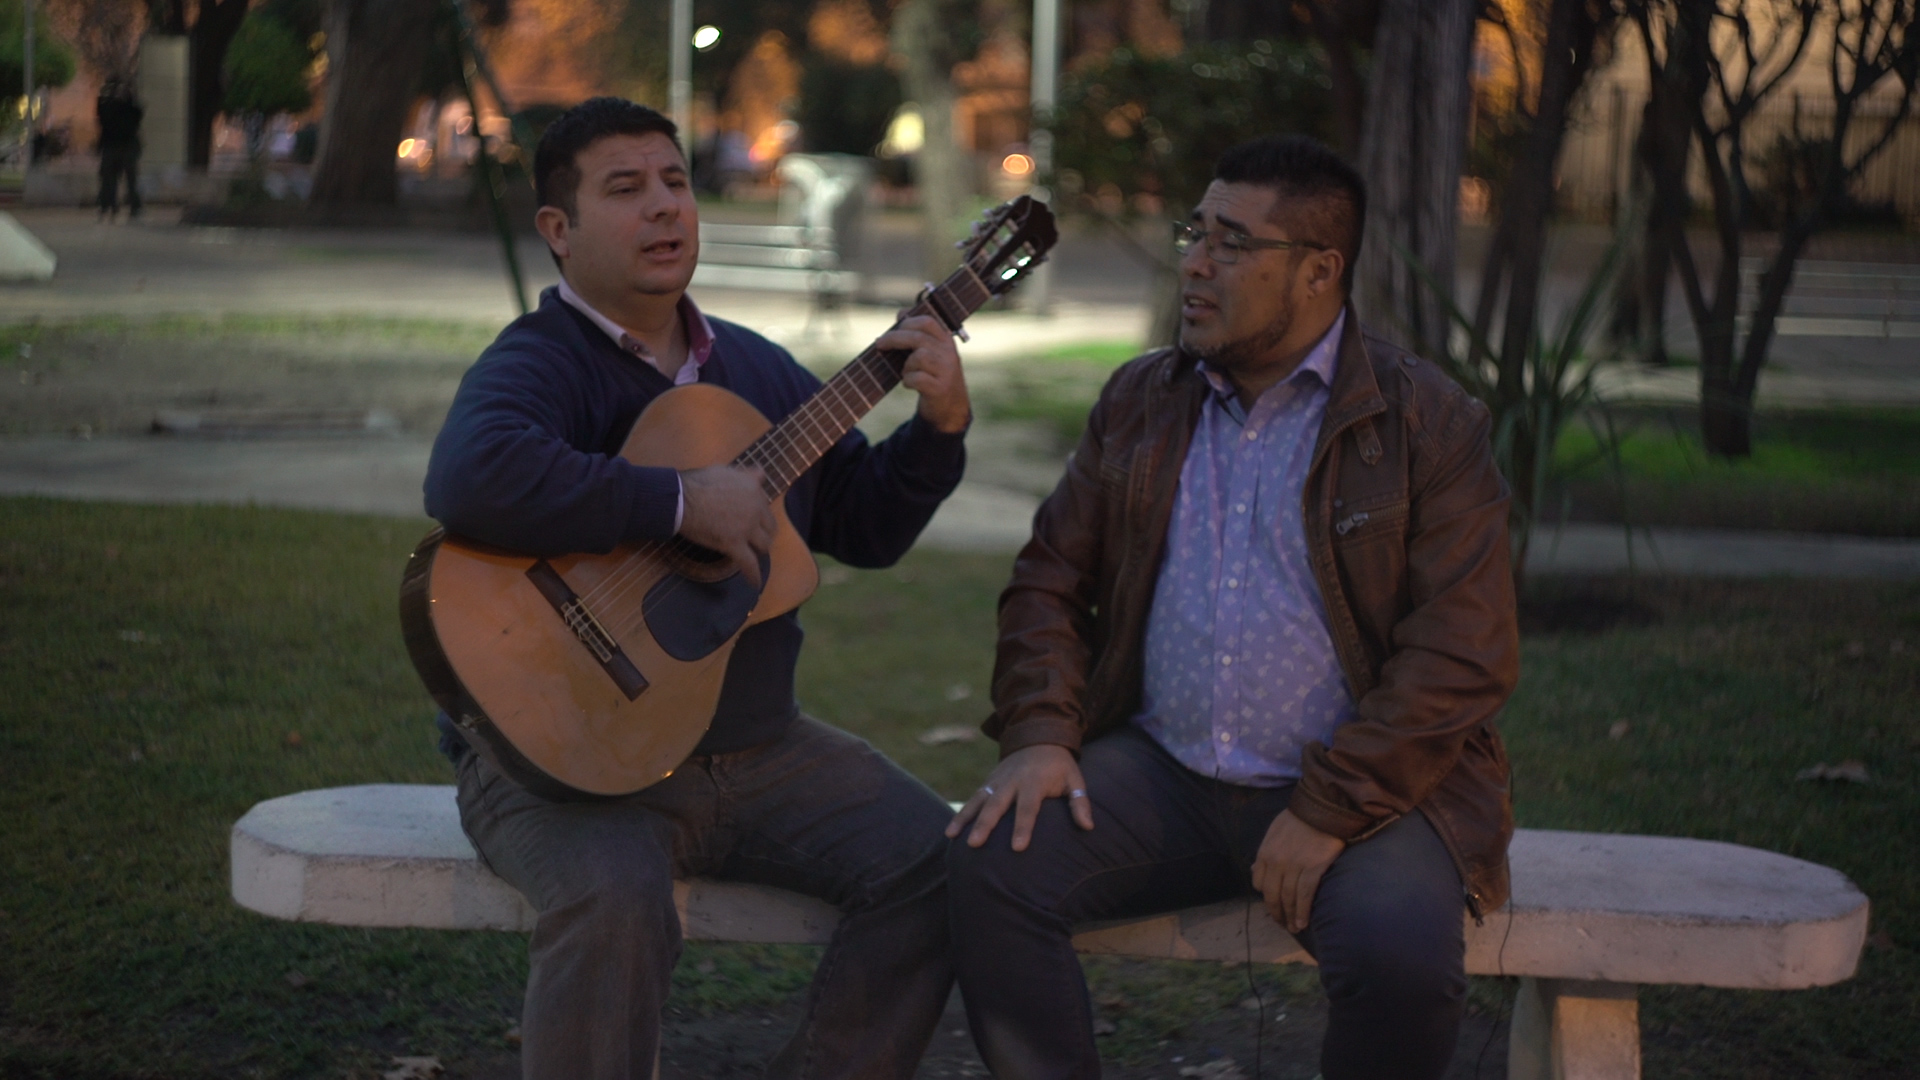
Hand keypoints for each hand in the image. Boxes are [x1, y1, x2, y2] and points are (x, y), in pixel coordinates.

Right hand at [677, 463, 773, 588]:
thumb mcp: (726, 470)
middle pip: (769, 526)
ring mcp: (746, 527)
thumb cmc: (696, 483)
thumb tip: (760, 474)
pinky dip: (753, 575)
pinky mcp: (734, 544)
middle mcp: (755, 508)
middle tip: (755, 539)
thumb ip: (745, 475)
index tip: (755, 520)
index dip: (759, 514)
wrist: (680, 499)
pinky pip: (749, 564)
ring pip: (763, 544)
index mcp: (753, 488)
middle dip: (764, 533)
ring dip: (759, 550)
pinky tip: (755, 583)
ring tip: (754, 555)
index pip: (765, 504)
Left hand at [877, 313, 969, 433]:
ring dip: (906, 365)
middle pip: (918, 338)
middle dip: (894, 338)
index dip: (908, 321)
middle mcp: (949, 352)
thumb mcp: (930, 352)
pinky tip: (910, 384)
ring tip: (907, 372)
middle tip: (879, 344)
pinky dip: (908, 381)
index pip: (928, 322)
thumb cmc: (932, 374)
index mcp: (946, 340)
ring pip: (918, 357)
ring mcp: (947, 370)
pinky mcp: (940, 388)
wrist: (948, 406)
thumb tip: (900, 314)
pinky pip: (917, 378)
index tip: (895, 324)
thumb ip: (917, 335)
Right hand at [946, 744, 1092, 850]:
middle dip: (985, 825)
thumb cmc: (1059, 765)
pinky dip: (961, 814)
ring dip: (965, 819)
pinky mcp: (988, 782)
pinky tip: (950, 831)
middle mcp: (1012, 781)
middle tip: (975, 844)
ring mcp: (997, 781)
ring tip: (952, 837)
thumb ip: (1080, 803)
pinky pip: (973, 799)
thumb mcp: (1075, 779)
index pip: (1028, 808)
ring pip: (978, 801)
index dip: (1023, 828)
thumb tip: (1089, 827)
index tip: (1017, 848)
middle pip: (997, 805)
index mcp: (1035, 782)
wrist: (1038, 735)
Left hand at [1250, 810, 1346, 934]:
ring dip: (1290, 917)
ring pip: (1288, 898)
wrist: (1322, 808)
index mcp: (1265, 853)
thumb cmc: (1299, 818)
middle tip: (1283, 925)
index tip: (1274, 905)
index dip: (1266, 897)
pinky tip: (1303, 922)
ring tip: (1295, 928)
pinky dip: (1303, 911)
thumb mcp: (1273, 831)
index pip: (1259, 883)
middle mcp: (1276, 862)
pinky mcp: (1313, 869)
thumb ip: (1265, 853)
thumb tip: (1255, 872)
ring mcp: (1294, 867)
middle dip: (1277, 913)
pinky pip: (1305, 895)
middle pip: (1272, 895)